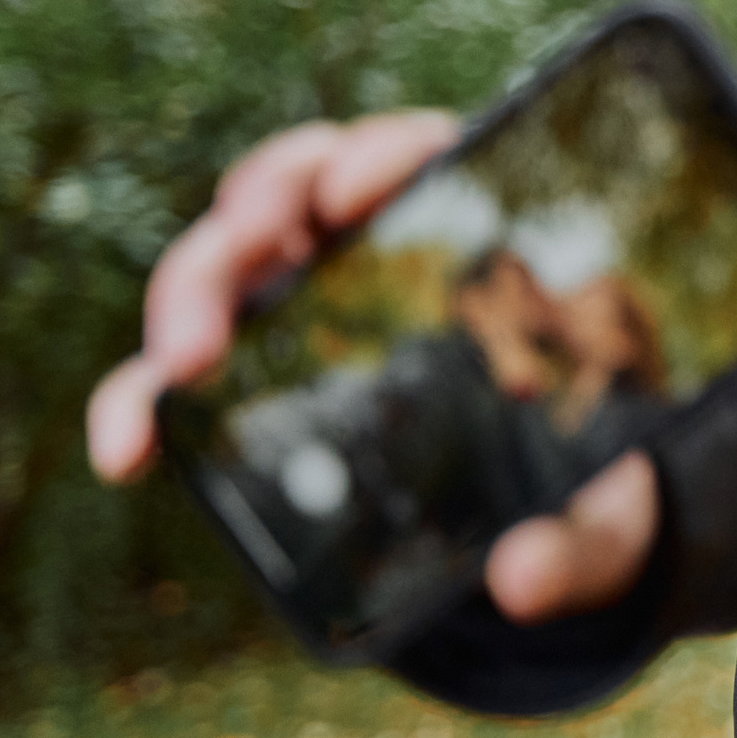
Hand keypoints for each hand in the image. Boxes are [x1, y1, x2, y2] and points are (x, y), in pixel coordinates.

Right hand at [93, 109, 659, 624]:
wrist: (558, 513)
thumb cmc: (592, 478)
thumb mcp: (608, 513)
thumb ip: (580, 542)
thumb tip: (521, 583)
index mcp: (474, 233)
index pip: (415, 154)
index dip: (381, 154)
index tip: (361, 192)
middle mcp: (377, 241)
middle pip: (294, 192)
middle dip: (252, 228)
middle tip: (261, 283)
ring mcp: (309, 291)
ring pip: (227, 255)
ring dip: (192, 292)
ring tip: (182, 364)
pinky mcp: (259, 355)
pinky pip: (186, 357)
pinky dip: (143, 392)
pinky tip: (129, 449)